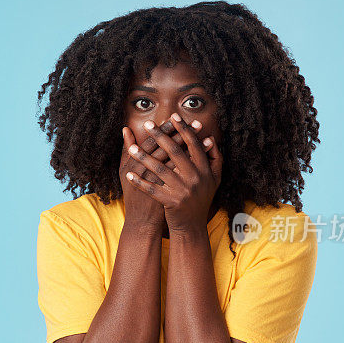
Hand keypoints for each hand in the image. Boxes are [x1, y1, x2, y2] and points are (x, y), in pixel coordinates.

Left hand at [124, 113, 222, 232]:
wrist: (192, 226)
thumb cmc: (201, 200)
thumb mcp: (213, 179)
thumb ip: (215, 158)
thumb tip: (210, 138)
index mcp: (205, 170)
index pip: (192, 144)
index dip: (182, 129)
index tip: (172, 116)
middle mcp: (196, 178)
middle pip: (175, 152)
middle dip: (160, 136)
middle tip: (148, 124)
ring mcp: (183, 190)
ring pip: (160, 169)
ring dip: (144, 157)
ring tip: (132, 149)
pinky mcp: (171, 202)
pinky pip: (152, 189)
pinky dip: (139, 181)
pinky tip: (128, 174)